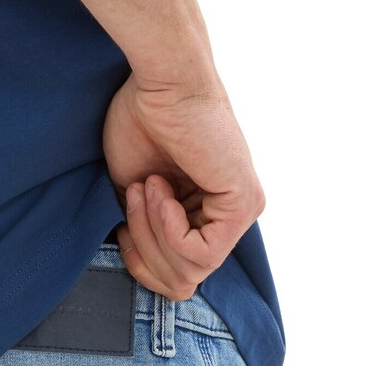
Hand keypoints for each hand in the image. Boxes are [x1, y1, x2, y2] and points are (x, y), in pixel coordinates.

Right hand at [102, 68, 265, 299]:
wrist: (158, 84)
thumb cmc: (142, 122)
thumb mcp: (135, 195)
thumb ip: (145, 232)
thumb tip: (143, 267)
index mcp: (204, 215)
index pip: (178, 277)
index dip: (140, 263)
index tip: (121, 224)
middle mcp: (230, 217)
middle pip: (182, 281)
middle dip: (144, 248)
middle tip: (134, 196)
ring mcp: (242, 211)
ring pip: (190, 271)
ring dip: (152, 231)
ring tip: (148, 185)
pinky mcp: (244, 203)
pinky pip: (200, 253)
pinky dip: (168, 228)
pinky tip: (161, 187)